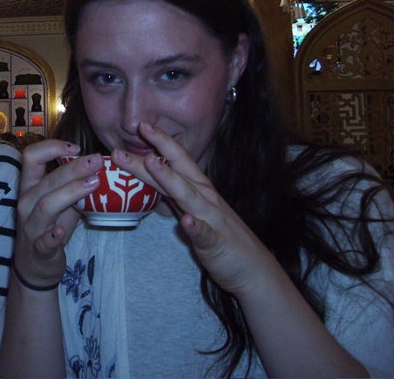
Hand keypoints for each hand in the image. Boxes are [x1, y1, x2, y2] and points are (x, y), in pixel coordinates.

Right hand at [12, 140, 99, 287]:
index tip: (77, 147)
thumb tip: (100, 166)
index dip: (52, 147)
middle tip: (97, 160)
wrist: (34, 266)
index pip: (31, 156)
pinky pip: (43, 242)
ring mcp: (30, 226)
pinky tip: (61, 232)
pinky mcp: (38, 249)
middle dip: (73, 167)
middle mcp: (26, 202)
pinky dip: (52, 236)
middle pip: (46, 179)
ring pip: (46, 205)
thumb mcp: (60, 202)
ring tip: (94, 184)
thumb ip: (73, 185)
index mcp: (30, 186)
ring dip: (70, 192)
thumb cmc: (49, 227)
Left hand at [113, 122, 275, 297]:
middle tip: (140, 128)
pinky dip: (196, 227)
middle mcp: (204, 198)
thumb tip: (151, 179)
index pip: (177, 160)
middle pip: (178, 169)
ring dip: (170, 178)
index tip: (142, 125)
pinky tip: (187, 222)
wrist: (253, 269)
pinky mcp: (215, 243)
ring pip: (187, 195)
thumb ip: (174, 196)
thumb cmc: (220, 237)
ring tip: (153, 163)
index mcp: (198, 189)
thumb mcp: (192, 211)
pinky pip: (205, 234)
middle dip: (158, 149)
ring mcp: (210, 219)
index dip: (160, 142)